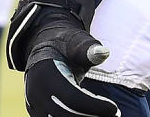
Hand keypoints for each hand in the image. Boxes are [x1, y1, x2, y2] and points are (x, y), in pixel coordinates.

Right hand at [7, 0, 119, 116]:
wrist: (44, 49)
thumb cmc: (65, 45)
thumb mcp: (76, 41)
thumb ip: (88, 48)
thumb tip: (103, 52)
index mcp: (45, 74)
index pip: (72, 98)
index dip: (94, 106)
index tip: (114, 109)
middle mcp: (36, 93)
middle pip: (66, 115)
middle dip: (92, 115)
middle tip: (114, 115)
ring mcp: (35, 106)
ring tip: (104, 114)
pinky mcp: (39, 114)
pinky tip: (93, 114)